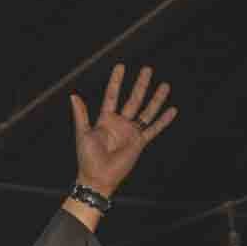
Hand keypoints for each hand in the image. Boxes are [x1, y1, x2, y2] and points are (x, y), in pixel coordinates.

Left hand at [69, 62, 177, 197]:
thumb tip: (73, 96)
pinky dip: (163, 120)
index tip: (121, 67)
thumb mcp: (83, 134)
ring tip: (165, 85)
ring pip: (146, 111)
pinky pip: (154, 129)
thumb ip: (81, 115)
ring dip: (156, 99)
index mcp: (105, 120)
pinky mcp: (139, 143)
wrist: (97, 178)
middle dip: (141, 85)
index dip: (116, 82)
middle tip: (148, 69)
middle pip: (133, 100)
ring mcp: (131, 132)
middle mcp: (120, 124)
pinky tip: (172, 110)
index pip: (112, 96)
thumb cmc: (87, 158)